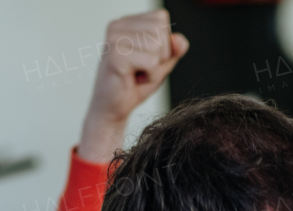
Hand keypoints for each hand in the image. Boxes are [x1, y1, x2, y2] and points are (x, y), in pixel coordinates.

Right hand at [79, 11, 189, 161]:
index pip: (161, 18)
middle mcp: (117, 26)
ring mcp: (114, 38)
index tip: (145, 59)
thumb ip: (173, 50)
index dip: (163, 43)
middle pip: (161, 30)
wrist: (112, 110)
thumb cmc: (134, 86)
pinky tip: (133, 80)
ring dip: (154, 68)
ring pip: (158, 45)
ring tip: (137, 75)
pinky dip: (150, 76)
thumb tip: (180, 41)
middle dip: (160, 56)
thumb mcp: (160, 64)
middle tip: (141, 70)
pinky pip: (152, 61)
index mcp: (126, 22)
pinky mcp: (116, 55)